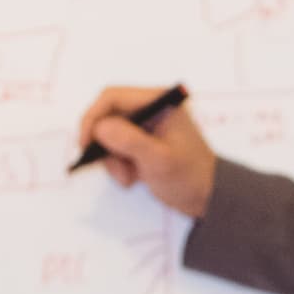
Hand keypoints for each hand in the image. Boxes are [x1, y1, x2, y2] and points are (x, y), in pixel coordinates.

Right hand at [74, 83, 217, 218]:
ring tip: (127, 178)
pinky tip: (131, 178)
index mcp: (158, 101)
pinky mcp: (140, 141)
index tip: (86, 143)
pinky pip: (115, 147)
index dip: (94, 117)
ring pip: (108, 134)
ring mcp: (144, 125)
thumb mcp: (159, 160)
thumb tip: (100, 127)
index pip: (113, 96)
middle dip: (105, 144)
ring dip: (112, 158)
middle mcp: (149, 108)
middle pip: (107, 116)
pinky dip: (117, 164)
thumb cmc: (189, 176)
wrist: (207, 197)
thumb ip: (130, 141)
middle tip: (116, 169)